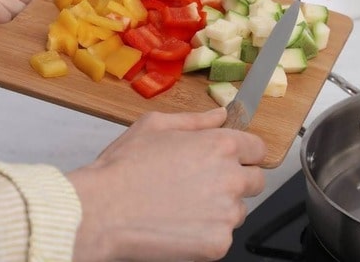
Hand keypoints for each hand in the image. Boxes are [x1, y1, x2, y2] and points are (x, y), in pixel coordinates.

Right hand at [67, 108, 266, 261]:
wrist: (100, 211)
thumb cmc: (123, 168)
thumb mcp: (155, 126)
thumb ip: (196, 120)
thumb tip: (221, 115)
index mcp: (221, 146)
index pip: (258, 149)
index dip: (245, 153)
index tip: (233, 160)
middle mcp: (231, 178)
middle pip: (256, 181)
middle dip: (237, 181)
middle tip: (205, 186)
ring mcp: (226, 213)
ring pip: (239, 211)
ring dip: (221, 209)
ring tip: (185, 207)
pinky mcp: (218, 243)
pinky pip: (223, 237)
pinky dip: (206, 234)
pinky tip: (180, 226)